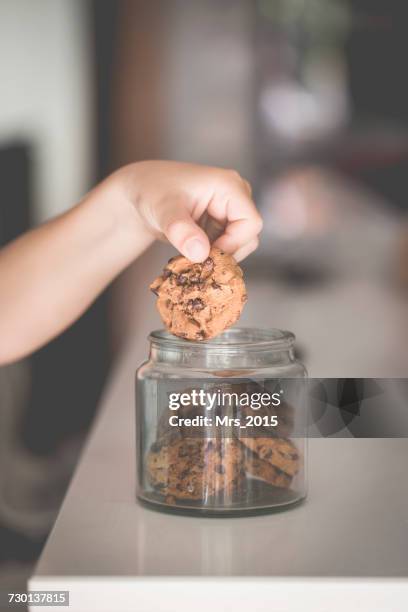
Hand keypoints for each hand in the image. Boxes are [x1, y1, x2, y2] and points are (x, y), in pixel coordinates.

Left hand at [115, 160, 262, 261]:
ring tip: (189, 256)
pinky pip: (227, 247)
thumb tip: (200, 253)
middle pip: (248, 237)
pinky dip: (211, 256)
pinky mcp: (222, 223)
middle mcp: (236, 195)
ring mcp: (230, 209)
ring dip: (216, 257)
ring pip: (238, 245)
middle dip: (224, 254)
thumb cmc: (151, 192)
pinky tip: (190, 254)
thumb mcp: (163, 211)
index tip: (206, 257)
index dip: (233, 245)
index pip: (250, 223)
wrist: (141, 193)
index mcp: (229, 185)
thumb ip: (180, 231)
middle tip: (196, 262)